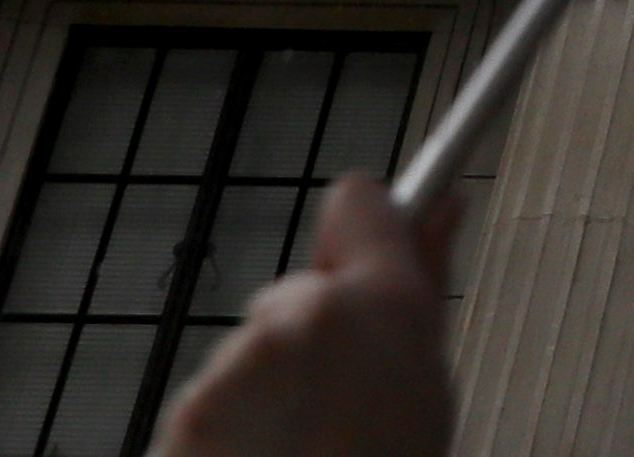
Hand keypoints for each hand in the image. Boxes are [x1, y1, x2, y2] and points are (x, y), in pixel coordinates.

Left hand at [154, 177, 453, 456]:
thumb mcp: (426, 383)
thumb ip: (424, 283)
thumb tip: (441, 208)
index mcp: (386, 302)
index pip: (361, 202)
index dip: (365, 233)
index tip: (368, 242)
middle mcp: (310, 314)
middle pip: (298, 295)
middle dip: (310, 340)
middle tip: (341, 409)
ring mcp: (245, 362)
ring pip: (251, 351)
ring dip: (265, 391)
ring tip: (301, 449)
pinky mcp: (192, 409)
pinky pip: (210, 398)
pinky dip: (225, 431)